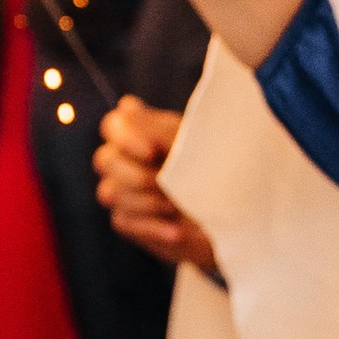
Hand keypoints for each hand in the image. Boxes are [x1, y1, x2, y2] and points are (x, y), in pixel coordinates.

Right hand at [94, 98, 218, 274]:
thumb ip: (159, 129)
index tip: (152, 152)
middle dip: (136, 175)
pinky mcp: (127, 220)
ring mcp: (123, 190)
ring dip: (147, 201)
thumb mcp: (192, 147)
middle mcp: (126, 158)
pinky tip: (176, 231)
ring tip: (177, 207)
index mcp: (144, 132)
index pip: (113, 125)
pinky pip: (123, 221)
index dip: (125, 138)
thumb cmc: (215, 171)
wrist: (233, 216)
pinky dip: (152, 227)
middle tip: (165, 183)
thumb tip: (127, 106)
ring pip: (110, 192)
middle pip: (104, 160)